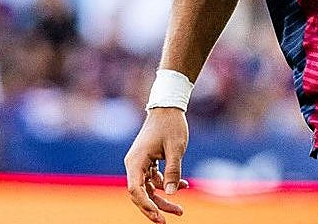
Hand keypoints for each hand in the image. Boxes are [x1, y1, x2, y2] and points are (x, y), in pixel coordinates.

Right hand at [124, 107, 190, 222]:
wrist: (168, 106)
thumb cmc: (171, 125)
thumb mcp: (176, 148)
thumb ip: (173, 171)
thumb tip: (171, 193)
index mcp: (136, 161)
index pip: (135, 190)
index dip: (146, 205)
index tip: (159, 216)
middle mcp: (134, 164)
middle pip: (140, 194)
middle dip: (154, 208)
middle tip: (168, 220)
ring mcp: (140, 164)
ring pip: (148, 189)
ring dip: (163, 199)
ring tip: (180, 209)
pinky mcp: (147, 162)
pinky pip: (154, 180)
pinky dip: (166, 184)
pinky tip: (183, 185)